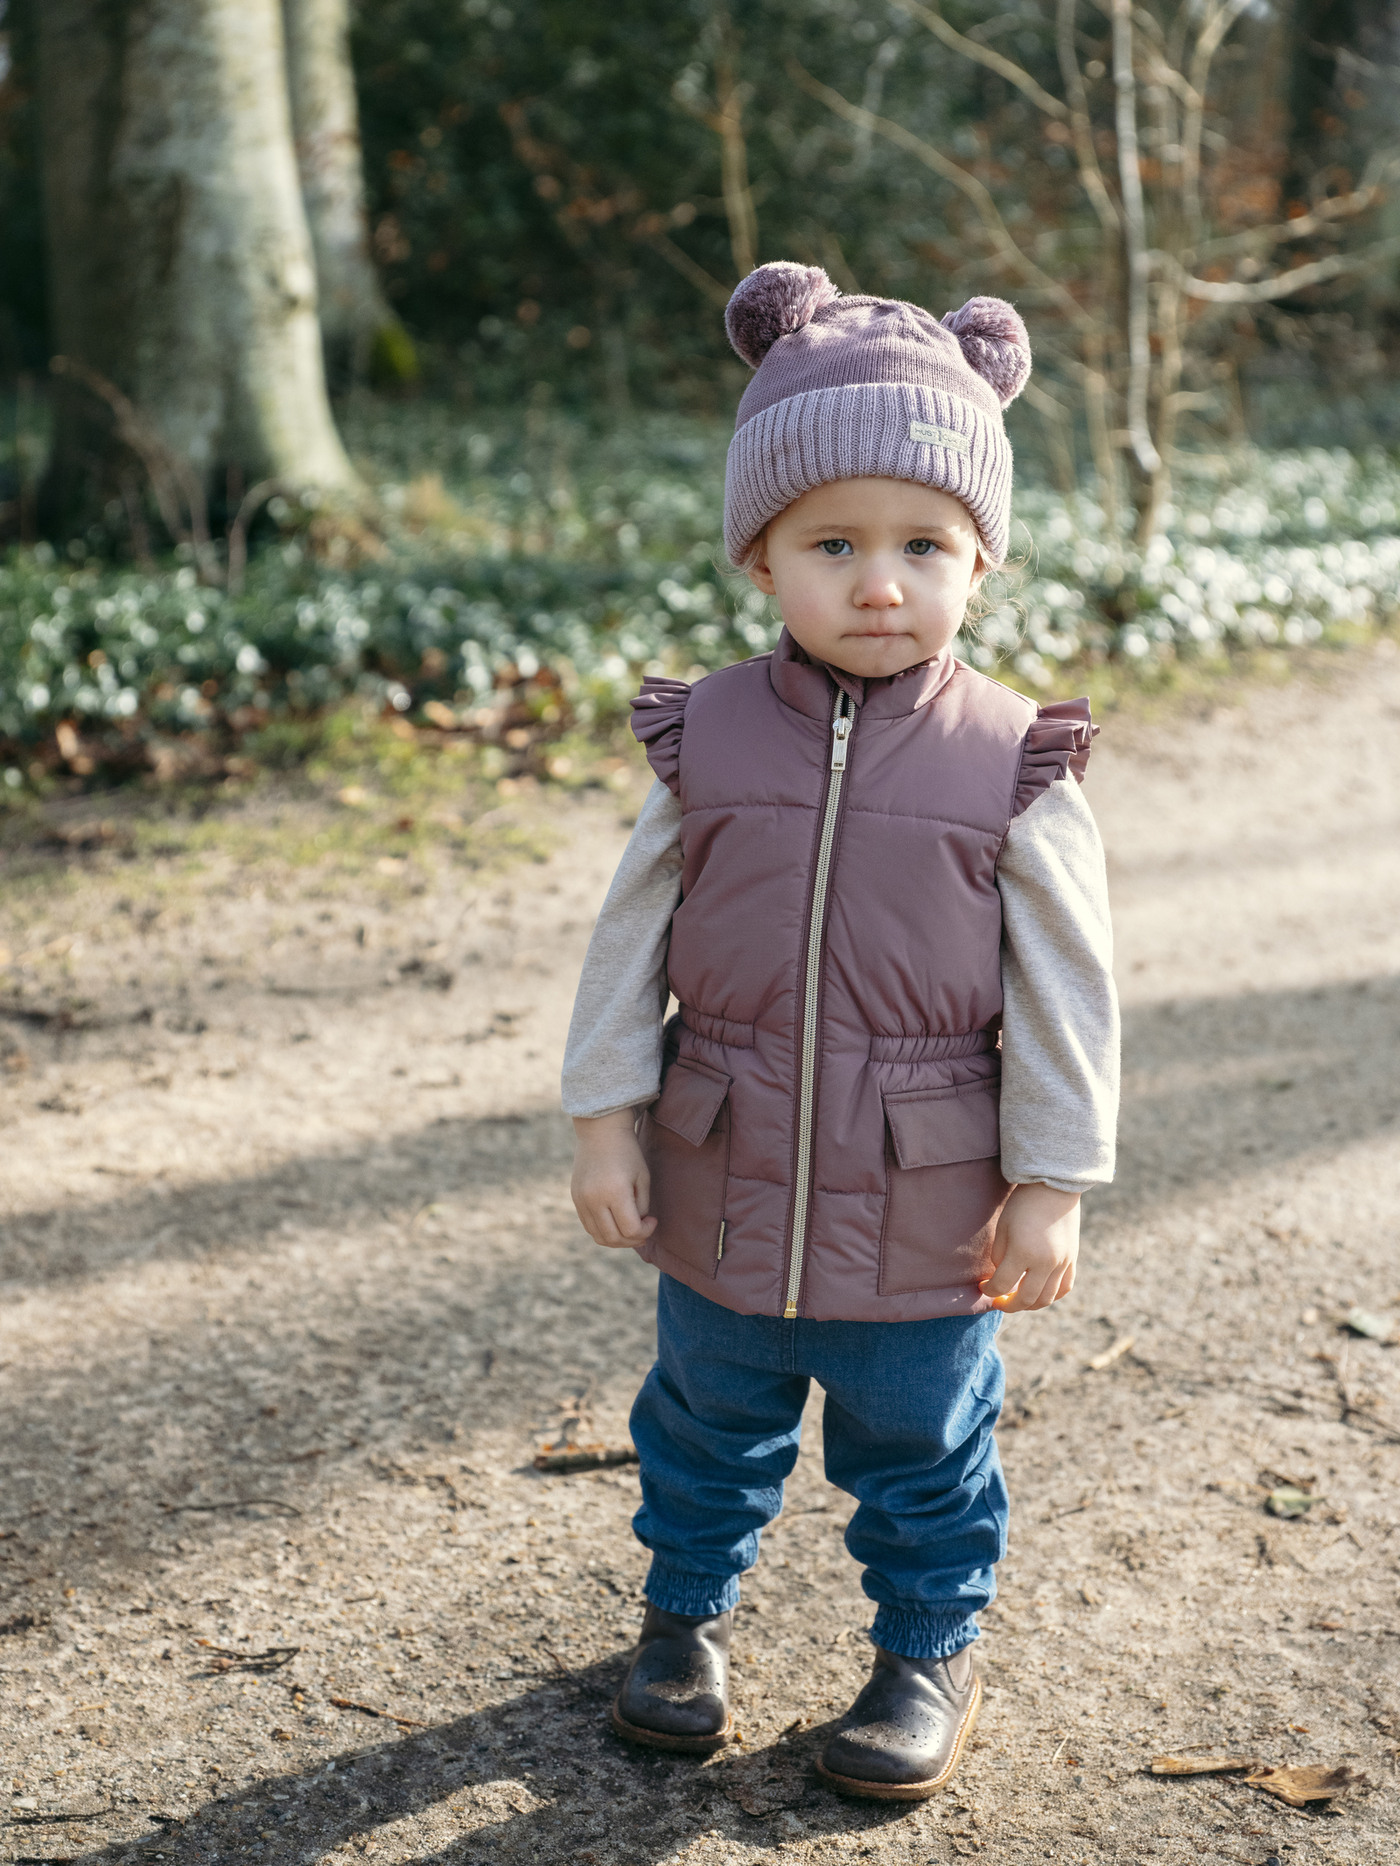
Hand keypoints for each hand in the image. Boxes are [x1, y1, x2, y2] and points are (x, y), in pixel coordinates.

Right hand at [570, 1109, 656, 1248]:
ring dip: (617, 1240)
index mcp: (615, 1192)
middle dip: (632, 1240)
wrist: (600, 1131)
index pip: (631, 1230)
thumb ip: (641, 1206)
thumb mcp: (642, 1178)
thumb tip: (636, 1229)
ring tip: (629, 1228)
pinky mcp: (575, 1198)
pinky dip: (603, 1230)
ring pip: (599, 1237)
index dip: (646, 1231)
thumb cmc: (628, 1153)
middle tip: (643, 1230)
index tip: (653, 1220)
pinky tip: (616, 1221)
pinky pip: (589, 1226)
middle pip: (613, 1238)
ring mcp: (581, 1200)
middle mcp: (594, 1199)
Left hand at [980, 1182, 1080, 1311]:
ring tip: (1017, 1299)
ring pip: (1047, 1299)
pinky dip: (1051, 1296)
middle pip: (1026, 1299)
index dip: (989, 1290)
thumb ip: (1000, 1257)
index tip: (983, 1287)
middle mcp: (1046, 1262)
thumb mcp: (1003, 1228)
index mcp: (1024, 1252)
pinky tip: (1039, 1294)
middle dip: (1008, 1305)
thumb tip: (1001, 1276)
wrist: (1054, 1187)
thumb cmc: (1022, 1204)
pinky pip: (1064, 1288)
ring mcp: (1062, 1263)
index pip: (1002, 1285)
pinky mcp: (1072, 1260)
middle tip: (998, 1301)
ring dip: (1029, 1305)